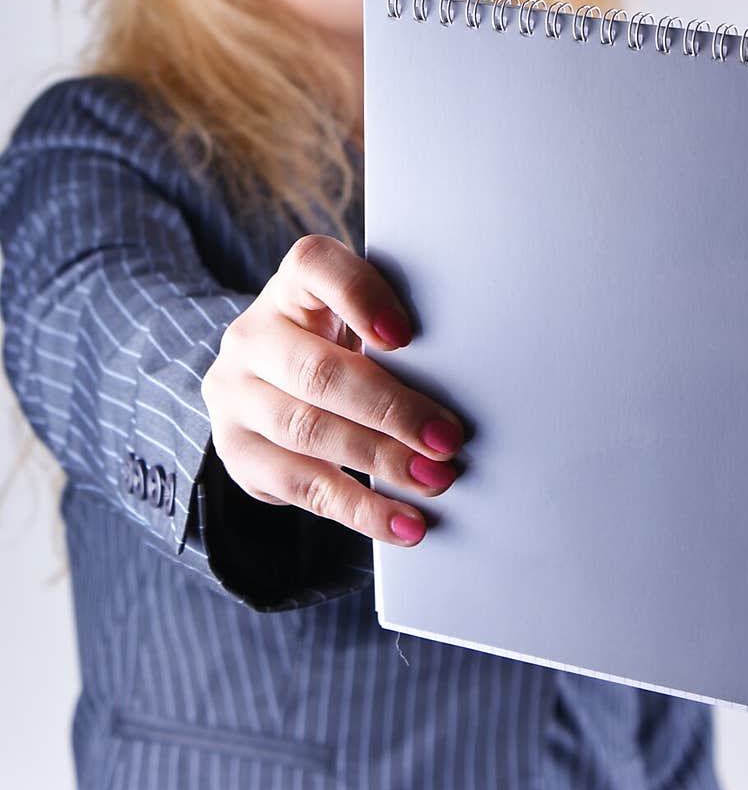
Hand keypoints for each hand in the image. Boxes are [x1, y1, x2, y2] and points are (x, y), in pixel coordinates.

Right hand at [201, 234, 464, 545]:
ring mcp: (235, 395)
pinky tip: (405, 522)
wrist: (271, 389)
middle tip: (447, 439)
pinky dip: (361, 509)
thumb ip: (395, 334)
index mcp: (291, 287)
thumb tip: (470, 375)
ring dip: (380, 462)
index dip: (359, 297)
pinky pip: (301, 487)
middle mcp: (252, 335)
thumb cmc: (340, 348)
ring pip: (308, 431)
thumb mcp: (359, 324)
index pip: (314, 267)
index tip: (405, 336)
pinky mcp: (237, 452)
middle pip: (318, 371)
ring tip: (435, 479)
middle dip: (391, 409)